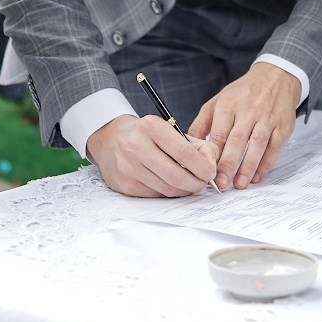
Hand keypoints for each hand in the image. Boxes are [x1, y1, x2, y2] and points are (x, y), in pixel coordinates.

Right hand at [87, 114, 218, 197]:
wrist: (110, 139)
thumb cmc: (145, 135)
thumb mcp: (170, 129)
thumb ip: (196, 145)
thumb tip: (211, 165)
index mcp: (151, 127)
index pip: (185, 153)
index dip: (203, 167)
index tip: (211, 172)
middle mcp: (136, 146)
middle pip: (177, 175)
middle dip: (196, 183)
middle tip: (203, 182)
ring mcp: (128, 167)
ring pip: (167, 188)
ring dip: (184, 189)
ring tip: (190, 183)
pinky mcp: (124, 185)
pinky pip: (155, 195)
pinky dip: (168, 192)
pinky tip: (171, 184)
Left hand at [187, 62, 299, 189]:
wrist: (276, 77)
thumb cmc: (243, 93)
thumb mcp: (218, 100)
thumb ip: (202, 123)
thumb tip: (189, 145)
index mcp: (229, 105)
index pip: (219, 133)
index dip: (213, 154)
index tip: (206, 172)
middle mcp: (248, 111)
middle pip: (237, 140)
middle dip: (229, 163)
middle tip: (221, 183)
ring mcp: (267, 119)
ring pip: (257, 144)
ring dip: (248, 166)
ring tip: (240, 184)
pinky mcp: (282, 127)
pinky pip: (274, 147)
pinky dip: (266, 163)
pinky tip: (257, 176)